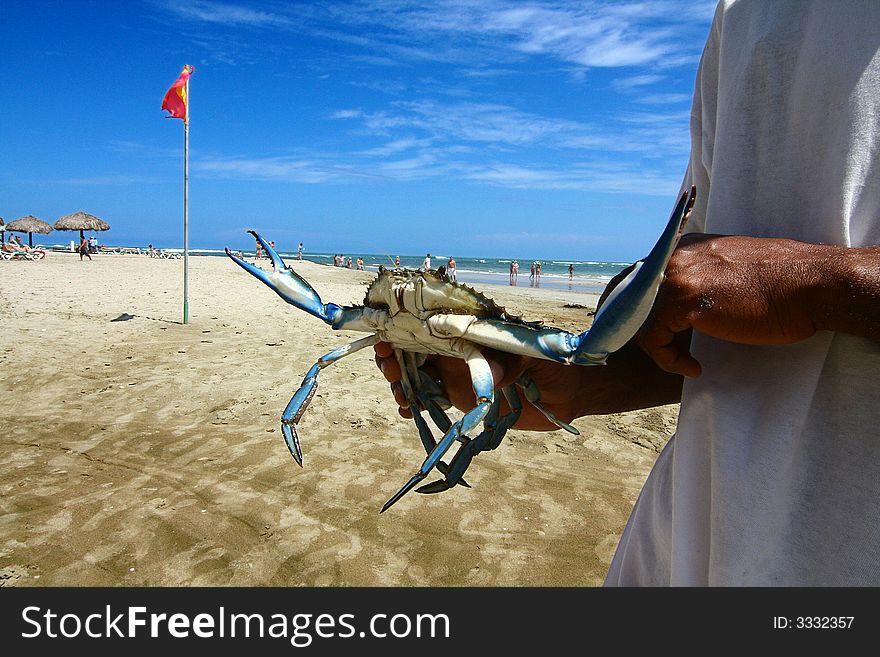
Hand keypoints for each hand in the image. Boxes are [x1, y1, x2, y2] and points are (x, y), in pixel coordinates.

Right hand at [374, 338, 681, 430]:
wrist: (570, 389)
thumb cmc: (552, 359)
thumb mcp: (531, 353)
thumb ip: (510, 360)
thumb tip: (492, 374)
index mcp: (470, 329)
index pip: (428, 322)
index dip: (404, 327)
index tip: (388, 334)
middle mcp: (458, 349)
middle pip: (414, 348)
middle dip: (395, 355)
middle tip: (388, 365)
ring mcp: (458, 373)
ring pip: (416, 374)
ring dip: (399, 380)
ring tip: (397, 392)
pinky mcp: (462, 399)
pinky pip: (430, 399)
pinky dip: (413, 402)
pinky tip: (405, 408)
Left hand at [637, 234, 870, 376]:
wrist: (811, 286)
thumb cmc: (782, 287)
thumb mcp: (731, 273)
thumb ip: (703, 280)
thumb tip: (684, 305)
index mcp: (686, 247)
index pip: (640, 276)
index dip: (633, 307)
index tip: (644, 333)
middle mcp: (676, 256)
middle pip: (627, 294)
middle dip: (628, 326)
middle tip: (650, 351)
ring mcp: (678, 275)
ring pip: (638, 320)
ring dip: (657, 348)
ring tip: (682, 363)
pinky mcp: (685, 300)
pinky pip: (654, 339)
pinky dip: (668, 359)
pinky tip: (693, 367)